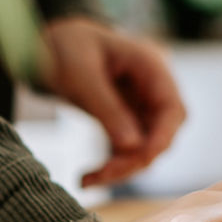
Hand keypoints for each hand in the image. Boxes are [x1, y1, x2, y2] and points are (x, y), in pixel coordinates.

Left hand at [41, 18, 185, 186]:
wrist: (49, 41)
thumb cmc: (65, 45)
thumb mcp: (79, 73)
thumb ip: (106, 107)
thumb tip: (132, 147)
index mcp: (151, 67)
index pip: (172, 110)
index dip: (162, 138)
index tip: (139, 159)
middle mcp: (152, 90)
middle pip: (162, 134)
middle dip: (136, 159)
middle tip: (102, 175)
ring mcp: (141, 107)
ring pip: (146, 147)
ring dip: (122, 168)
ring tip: (87, 180)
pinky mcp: (126, 121)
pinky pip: (127, 150)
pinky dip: (111, 166)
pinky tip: (87, 177)